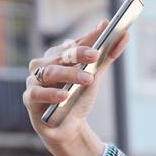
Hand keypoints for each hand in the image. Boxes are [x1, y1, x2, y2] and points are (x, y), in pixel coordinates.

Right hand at [22, 18, 130, 155]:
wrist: (68, 127)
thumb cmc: (78, 98)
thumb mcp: (94, 77)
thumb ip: (106, 57)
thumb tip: (125, 35)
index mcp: (58, 55)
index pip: (74, 43)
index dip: (89, 37)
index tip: (104, 29)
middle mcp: (44, 64)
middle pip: (61, 56)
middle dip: (79, 54)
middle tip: (96, 55)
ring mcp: (35, 80)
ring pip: (50, 72)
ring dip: (69, 74)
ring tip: (87, 78)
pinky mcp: (30, 98)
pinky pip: (37, 93)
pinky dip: (51, 93)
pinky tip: (64, 95)